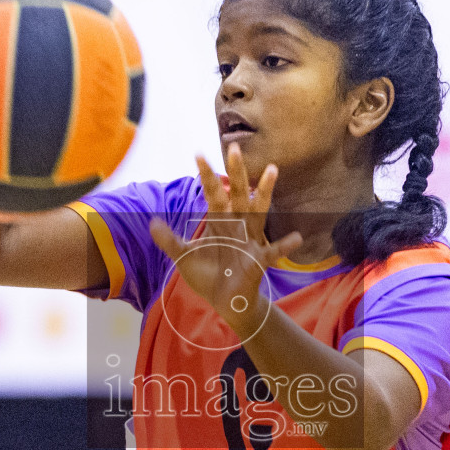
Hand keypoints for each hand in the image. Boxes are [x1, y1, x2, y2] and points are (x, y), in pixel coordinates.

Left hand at [148, 144, 301, 338]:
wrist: (224, 301)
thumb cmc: (208, 274)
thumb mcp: (183, 257)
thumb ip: (169, 240)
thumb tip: (152, 223)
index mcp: (219, 220)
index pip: (213, 193)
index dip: (206, 175)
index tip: (198, 154)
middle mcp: (237, 224)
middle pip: (237, 193)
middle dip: (236, 172)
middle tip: (234, 147)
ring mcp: (250, 240)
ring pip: (258, 211)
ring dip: (264, 192)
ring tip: (272, 170)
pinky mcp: (259, 260)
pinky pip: (273, 251)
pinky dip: (284, 245)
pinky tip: (297, 238)